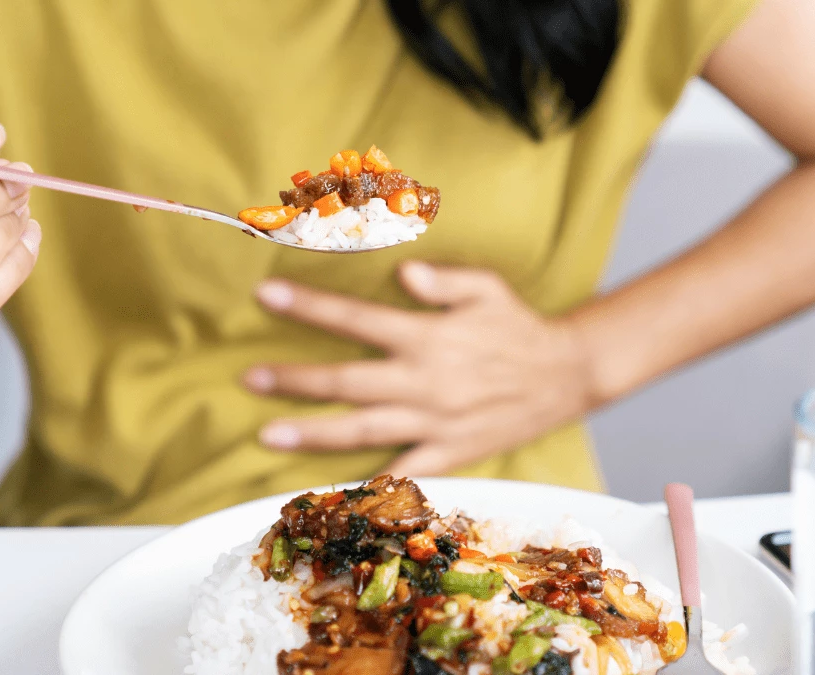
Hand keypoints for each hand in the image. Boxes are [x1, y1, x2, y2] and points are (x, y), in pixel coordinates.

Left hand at [243, 261, 593, 476]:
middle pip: (347, 382)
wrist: (566, 376)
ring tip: (267, 434)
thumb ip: (443, 280)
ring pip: (363, 431)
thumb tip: (401, 272)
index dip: (310, 306)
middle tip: (248, 379)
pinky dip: (367, 484)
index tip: (267, 295)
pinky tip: (331, 488)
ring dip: (312, 433)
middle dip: (294, 380)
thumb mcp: (487, 287)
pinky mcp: (449, 453)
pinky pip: (403, 472)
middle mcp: (424, 382)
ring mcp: (434, 423)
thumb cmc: (518, 326)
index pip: (357, 320)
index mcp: (428, 337)